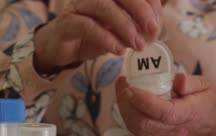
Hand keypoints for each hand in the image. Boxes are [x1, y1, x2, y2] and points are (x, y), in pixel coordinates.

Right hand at [34, 0, 161, 73]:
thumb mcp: (116, 30)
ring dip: (125, 26)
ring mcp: (78, 6)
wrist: (59, 47)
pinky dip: (106, 38)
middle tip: (152, 31)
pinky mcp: (67, 23)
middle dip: (141, 11)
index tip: (156, 23)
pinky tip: (118, 50)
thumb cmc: (90, 36)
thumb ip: (134, 26)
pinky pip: (87, 26)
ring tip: (136, 45)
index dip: (149, 3)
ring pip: (104, 7)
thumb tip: (153, 29)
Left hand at [115, 74, 215, 135]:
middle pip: (144, 123)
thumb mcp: (207, 85)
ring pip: (137, 129)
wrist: (212, 124)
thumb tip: (177, 79)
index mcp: (189, 113)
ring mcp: (165, 135)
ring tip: (121, 89)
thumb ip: (193, 82)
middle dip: (127, 103)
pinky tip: (126, 101)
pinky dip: (128, 117)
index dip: (144, 101)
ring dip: (124, 110)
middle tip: (122, 83)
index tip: (130, 87)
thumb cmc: (208, 99)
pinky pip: (138, 131)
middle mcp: (174, 128)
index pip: (164, 112)